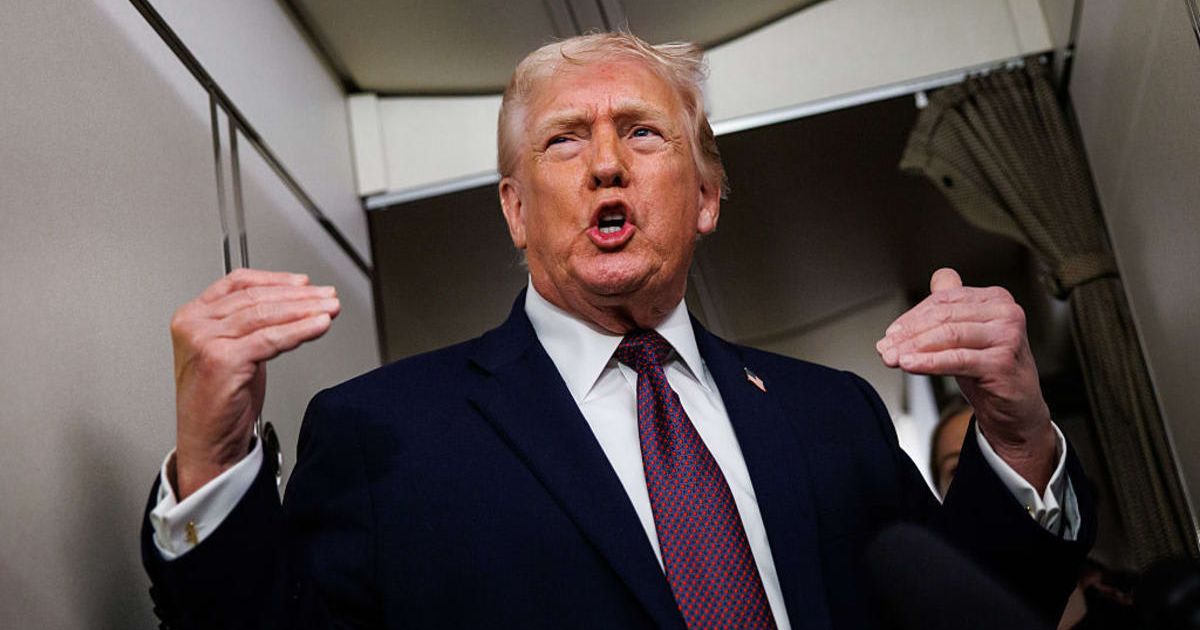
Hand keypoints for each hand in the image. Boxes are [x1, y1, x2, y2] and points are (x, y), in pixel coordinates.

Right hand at [170, 269, 339, 498]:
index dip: (276, 279)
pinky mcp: (222, 360)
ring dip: (305, 310)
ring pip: (266, 315)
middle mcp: (195, 324)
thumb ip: (252, 324)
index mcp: (193, 316)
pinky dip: (300, 330)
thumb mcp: (234, 350)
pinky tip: (319, 326)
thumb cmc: (220, 402)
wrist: (208, 443)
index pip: (238, 283)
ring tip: (329, 309)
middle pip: (256, 298)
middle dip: (299, 296)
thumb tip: (294, 303)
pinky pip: (271, 338)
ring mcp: (205, 341)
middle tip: (327, 296)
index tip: (303, 283)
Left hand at [875, 268, 1055, 490]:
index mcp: (995, 299)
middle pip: (943, 316)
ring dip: (913, 348)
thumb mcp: (967, 333)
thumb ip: (954, 305)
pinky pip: (956, 359)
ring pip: (948, 335)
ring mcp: (1007, 336)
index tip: (890, 334)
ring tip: (892, 358)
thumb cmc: (989, 369)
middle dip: (908, 334)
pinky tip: (908, 365)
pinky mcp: (1002, 362)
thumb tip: (937, 278)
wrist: (1014, 408)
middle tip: (885, 349)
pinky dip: (928, 362)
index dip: (912, 317)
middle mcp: (1006, 312)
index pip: (943, 300)